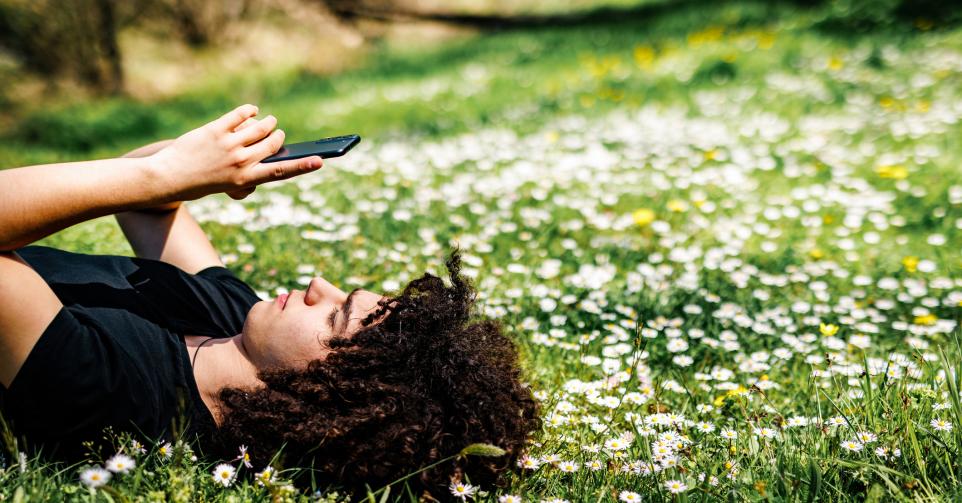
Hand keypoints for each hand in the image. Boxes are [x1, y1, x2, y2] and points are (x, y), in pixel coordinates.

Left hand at [147, 104, 322, 202]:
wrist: (169, 177)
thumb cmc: (201, 183)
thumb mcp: (229, 184)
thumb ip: (249, 169)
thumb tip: (265, 144)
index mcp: (246, 179)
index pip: (281, 171)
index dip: (303, 166)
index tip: (319, 161)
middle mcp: (240, 162)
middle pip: (272, 143)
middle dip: (278, 136)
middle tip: (277, 133)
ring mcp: (228, 145)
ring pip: (259, 127)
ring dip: (267, 122)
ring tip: (268, 121)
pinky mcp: (215, 130)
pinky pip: (240, 115)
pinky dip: (249, 111)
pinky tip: (252, 110)